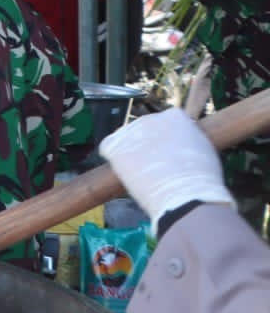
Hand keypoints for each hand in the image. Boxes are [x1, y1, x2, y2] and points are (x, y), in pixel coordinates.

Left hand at [98, 107, 232, 223]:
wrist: (184, 195)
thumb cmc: (201, 181)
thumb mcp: (203, 151)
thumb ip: (189, 140)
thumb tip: (182, 143)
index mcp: (175, 116)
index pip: (165, 123)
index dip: (168, 142)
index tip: (172, 156)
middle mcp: (151, 118)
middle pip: (145, 131)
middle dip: (149, 148)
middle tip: (157, 169)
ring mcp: (130, 130)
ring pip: (127, 140)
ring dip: (132, 154)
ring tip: (145, 175)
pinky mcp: (114, 145)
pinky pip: (109, 148)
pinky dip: (115, 159)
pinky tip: (128, 173)